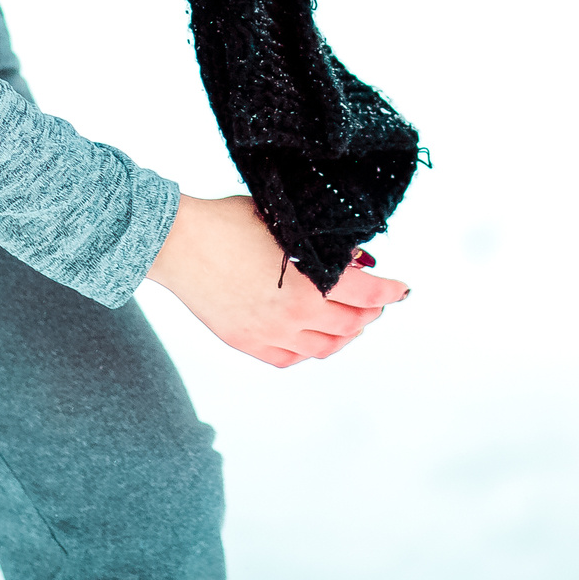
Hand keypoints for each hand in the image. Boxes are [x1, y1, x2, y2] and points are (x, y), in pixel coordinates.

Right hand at [145, 194, 408, 368]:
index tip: (401, 289)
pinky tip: (314, 338)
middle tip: (377, 303)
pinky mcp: (245, 342)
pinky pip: (288, 358)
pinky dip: (309, 351)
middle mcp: (292, 314)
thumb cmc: (226, 221)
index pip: (366, 293)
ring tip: (352, 323)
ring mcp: (268, 332)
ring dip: (345, 336)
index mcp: (307, 281)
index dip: (389, 291)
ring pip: (323, 349)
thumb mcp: (284, 222)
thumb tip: (352, 255)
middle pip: (350, 325)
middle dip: (370, 313)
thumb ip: (320, 243)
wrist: (176, 241)